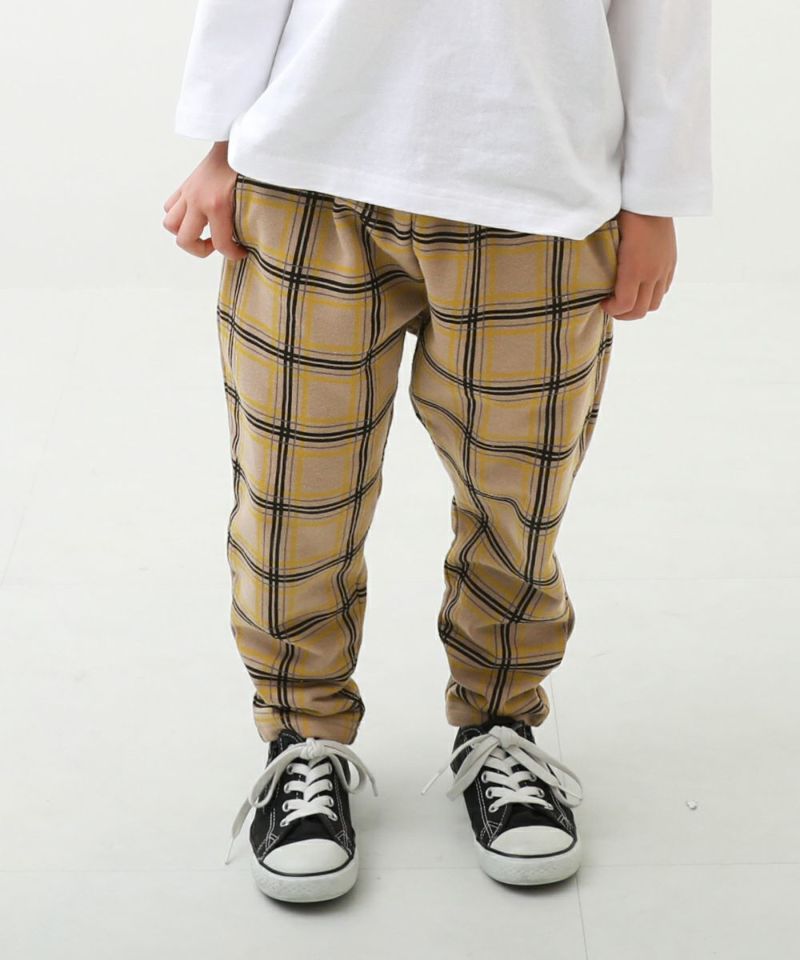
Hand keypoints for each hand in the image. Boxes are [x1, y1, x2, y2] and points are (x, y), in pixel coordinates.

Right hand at [162, 142, 246, 260]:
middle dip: (200, 249)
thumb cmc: (247, 167)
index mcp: (217, 205)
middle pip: (184, 239)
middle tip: (216, 244)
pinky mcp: (185, 185)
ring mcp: (188, 192)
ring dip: (185, 232)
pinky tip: (197, 215)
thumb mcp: (251, 196)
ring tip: (203, 231)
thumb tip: (248, 239)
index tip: (241, 253)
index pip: (220, 244)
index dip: (232, 254)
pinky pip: (170, 206)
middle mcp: (197, 200)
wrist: (236, 139)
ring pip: (170, 223)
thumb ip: (246, 219)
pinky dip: (179, 216)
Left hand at [599, 211, 676, 320]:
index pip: (624, 305)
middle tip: (612, 306)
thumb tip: (592, 279)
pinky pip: (664, 289)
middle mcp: (651, 273)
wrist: (651, 198)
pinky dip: (652, 294)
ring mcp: (663, 269)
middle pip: (640, 310)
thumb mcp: (609, 241)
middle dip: (623, 314)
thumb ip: (604, 264)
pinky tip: (641, 286)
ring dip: (639, 306)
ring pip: (654, 304)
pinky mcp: (671, 263)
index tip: (602, 302)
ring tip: (627, 299)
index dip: (611, 310)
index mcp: (634, 269)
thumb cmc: (624, 215)